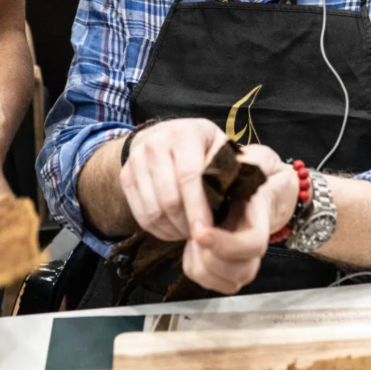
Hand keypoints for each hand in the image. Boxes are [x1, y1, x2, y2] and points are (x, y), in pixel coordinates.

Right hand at [120, 119, 228, 241]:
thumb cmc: (204, 147)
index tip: (206, 232)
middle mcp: (155, 143)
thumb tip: (245, 195)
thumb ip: (232, 168)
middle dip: (186, 225)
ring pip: (153, 211)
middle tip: (202, 236)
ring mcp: (136, 159)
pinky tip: (174, 230)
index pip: (188, 177)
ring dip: (173, 231)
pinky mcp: (125, 175)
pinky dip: (158, 230)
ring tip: (189, 233)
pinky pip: (140, 215)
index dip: (198, 208)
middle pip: (169, 199)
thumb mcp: (222, 148)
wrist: (166, 135)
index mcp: (184, 133)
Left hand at [183, 145, 298, 294]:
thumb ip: (253, 160)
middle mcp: (256, 245)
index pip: (252, 244)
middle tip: (195, 229)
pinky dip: (195, 267)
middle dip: (208, 256)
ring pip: (226, 282)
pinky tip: (193, 246)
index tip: (198, 231)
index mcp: (262, 217)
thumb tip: (239, 161)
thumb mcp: (259, 159)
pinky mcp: (229, 268)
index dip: (225, 244)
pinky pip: (209, 281)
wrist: (264, 189)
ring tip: (195, 235)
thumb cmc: (258, 173)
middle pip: (239, 272)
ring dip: (201, 263)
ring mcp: (245, 260)